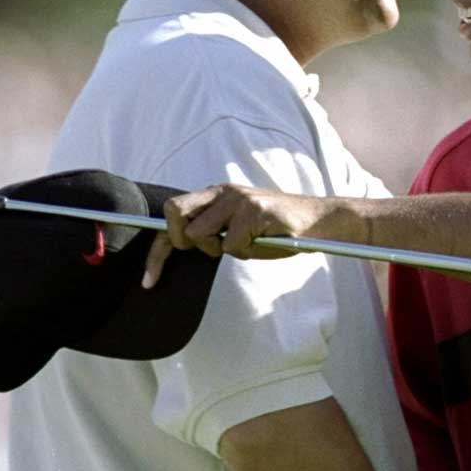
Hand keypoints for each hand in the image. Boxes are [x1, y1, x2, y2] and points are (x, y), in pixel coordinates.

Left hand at [142, 184, 337, 286]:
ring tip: (246, 244)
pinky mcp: (253, 210)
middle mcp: (223, 191)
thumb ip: (215, 230)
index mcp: (217, 194)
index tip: (150, 280)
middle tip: (211, 249)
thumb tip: (188, 246)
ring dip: (220, 249)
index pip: (173, 216)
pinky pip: (232, 245)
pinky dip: (246, 252)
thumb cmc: (279, 230)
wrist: (321, 221)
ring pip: (200, 234)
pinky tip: (264, 242)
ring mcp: (237, 199)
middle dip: (182, 241)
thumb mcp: (240, 227)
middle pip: (174, 213)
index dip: (157, 251)